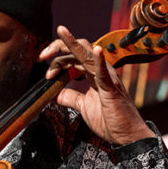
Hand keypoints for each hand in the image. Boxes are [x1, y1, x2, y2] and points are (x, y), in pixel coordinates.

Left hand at [39, 25, 155, 145]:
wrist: (126, 135)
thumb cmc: (109, 120)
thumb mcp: (82, 106)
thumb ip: (69, 97)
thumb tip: (54, 94)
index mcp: (93, 74)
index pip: (73, 57)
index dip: (56, 60)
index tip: (45, 71)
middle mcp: (100, 71)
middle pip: (79, 49)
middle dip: (58, 47)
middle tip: (41, 56)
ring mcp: (107, 77)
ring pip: (88, 53)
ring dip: (71, 45)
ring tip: (61, 33)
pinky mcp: (112, 88)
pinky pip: (104, 72)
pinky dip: (99, 60)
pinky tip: (96, 51)